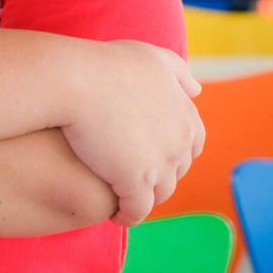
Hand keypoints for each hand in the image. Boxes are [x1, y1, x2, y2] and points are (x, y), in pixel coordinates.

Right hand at [61, 41, 205, 226]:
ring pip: (159, 193)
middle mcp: (179, 141)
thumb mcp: (151, 57)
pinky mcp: (135, 183)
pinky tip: (115, 213)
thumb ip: (177, 72)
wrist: (76, 80)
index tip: (152, 150)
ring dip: (145, 197)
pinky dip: (128, 215)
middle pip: (177, 170)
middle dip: (160, 174)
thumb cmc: (107, 64)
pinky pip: (137, 211)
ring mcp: (159, 164)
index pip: (192, 143)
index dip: (172, 149)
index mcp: (185, 114)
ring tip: (124, 196)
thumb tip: (197, 90)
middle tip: (135, 175)